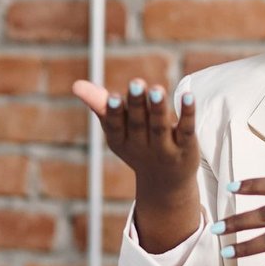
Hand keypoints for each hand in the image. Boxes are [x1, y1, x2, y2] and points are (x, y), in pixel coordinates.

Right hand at [73, 78, 201, 252]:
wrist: (166, 183)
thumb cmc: (137, 145)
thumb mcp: (117, 129)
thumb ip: (100, 105)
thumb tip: (76, 85)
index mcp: (121, 141)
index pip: (116, 127)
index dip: (115, 113)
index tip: (114, 96)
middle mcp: (142, 146)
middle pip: (138, 124)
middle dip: (137, 104)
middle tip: (137, 82)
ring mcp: (164, 149)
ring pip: (160, 127)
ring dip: (158, 108)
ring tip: (157, 89)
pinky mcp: (186, 147)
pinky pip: (186, 130)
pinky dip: (187, 114)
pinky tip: (188, 96)